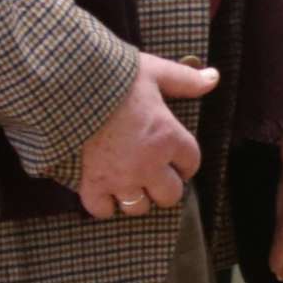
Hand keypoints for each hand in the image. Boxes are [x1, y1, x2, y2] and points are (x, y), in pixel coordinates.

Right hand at [78, 53, 217, 219]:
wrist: (70, 86)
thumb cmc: (114, 77)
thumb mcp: (154, 72)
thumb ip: (185, 79)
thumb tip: (213, 78)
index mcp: (168, 137)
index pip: (191, 163)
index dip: (185, 161)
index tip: (177, 158)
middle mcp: (148, 164)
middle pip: (170, 195)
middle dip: (165, 186)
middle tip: (155, 174)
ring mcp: (120, 178)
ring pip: (139, 207)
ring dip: (137, 197)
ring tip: (130, 183)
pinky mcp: (92, 184)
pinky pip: (103, 210)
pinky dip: (104, 204)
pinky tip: (104, 191)